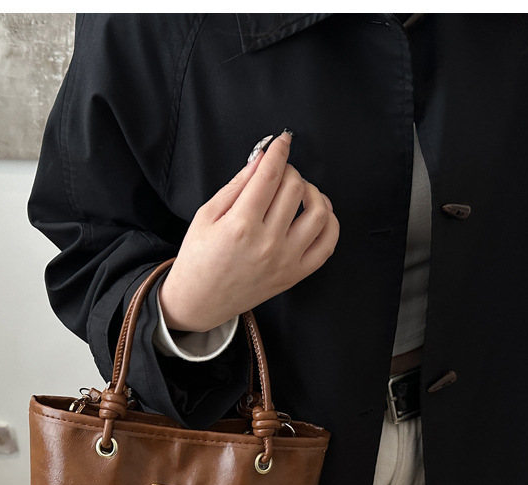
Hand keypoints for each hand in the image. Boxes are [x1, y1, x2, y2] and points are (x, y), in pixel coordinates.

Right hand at [159, 130, 338, 331]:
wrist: (200, 301)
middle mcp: (267, 243)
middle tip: (278, 173)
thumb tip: (261, 160)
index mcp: (241, 226)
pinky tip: (317, 213)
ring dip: (313, 192)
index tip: (282, 141)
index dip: (279, 151)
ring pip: (318, 212)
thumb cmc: (198, 259)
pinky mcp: (295, 274)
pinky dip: (329, 222)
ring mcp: (285, 260)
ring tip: (299, 191)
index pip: (270, 176)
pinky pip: (327, 244)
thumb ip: (236, 186)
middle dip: (289, 171)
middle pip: (295, 188)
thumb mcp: (205, 216)